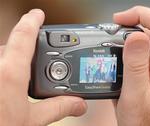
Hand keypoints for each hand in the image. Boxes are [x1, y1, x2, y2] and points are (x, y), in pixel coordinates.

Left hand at [0, 9, 86, 125]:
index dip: (32, 21)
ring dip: (14, 60)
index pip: (23, 36)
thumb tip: (79, 104)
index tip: (38, 14)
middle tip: (37, 56)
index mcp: (9, 73)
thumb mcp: (30, 120)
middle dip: (26, 48)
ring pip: (2, 56)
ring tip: (24, 74)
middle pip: (11, 46)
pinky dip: (5, 68)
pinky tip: (8, 84)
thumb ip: (57, 108)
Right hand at [113, 6, 149, 125]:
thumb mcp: (136, 96)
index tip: (118, 20)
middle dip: (130, 24)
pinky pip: (141, 54)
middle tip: (111, 32)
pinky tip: (117, 56)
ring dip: (127, 38)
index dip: (140, 14)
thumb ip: (136, 65)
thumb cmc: (147, 124)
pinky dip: (127, 50)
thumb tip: (135, 36)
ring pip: (145, 41)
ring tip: (111, 43)